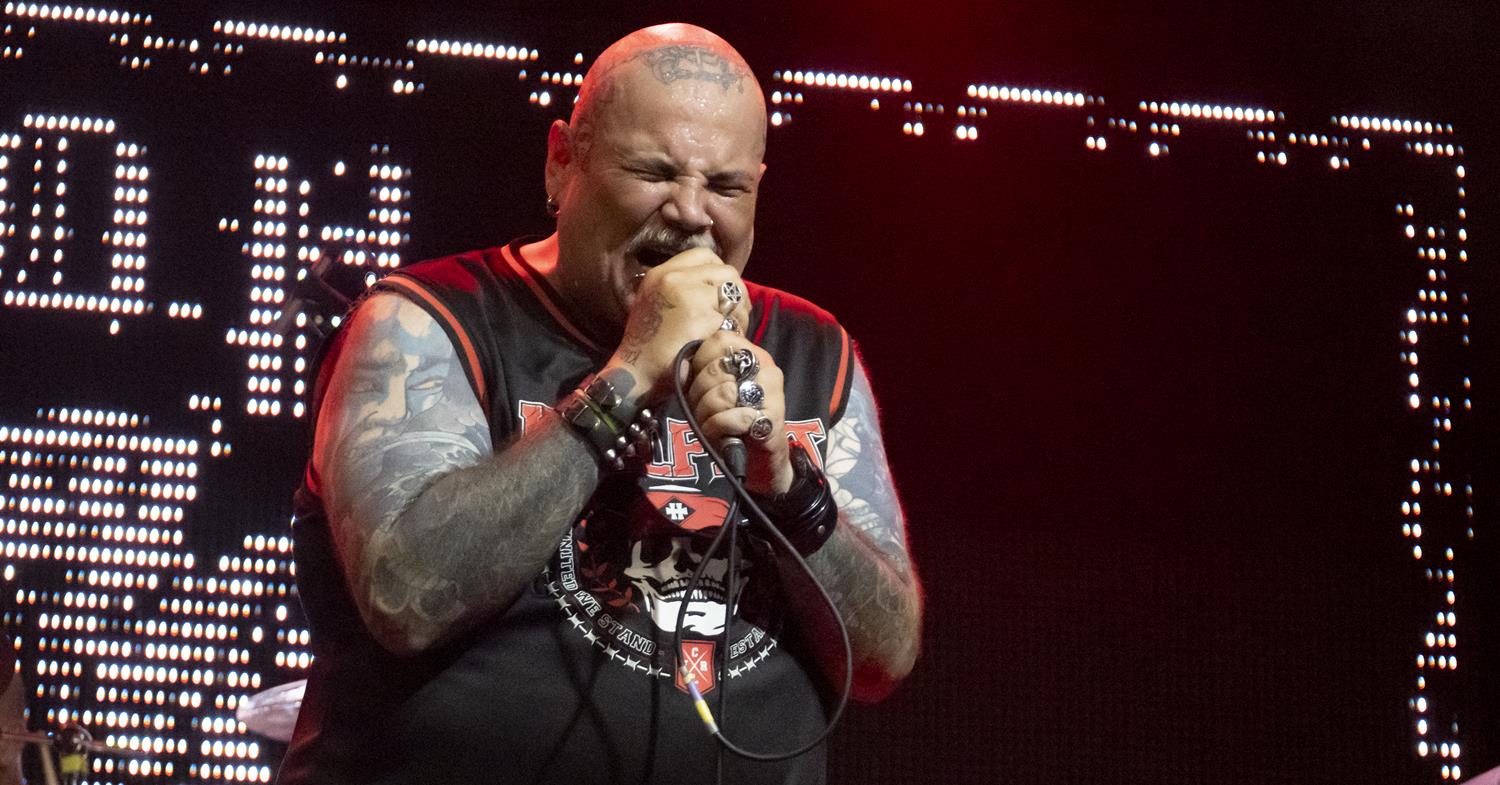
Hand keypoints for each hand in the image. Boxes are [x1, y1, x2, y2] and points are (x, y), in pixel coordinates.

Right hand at [604, 247, 751, 401]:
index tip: (722, 295)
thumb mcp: (657, 306)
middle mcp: (672, 278)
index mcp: (660, 274)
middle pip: (726, 272)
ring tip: (729, 331)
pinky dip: (732, 332)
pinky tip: (721, 343)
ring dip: (739, 313)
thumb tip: (719, 287)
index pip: (705, 255)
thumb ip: (683, 290)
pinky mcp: (699, 316)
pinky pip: (731, 317)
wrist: (636, 376)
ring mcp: (686, 295)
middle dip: (736, 294)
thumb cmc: (649, 349)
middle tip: (733, 317)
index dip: (720, 274)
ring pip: (733, 293)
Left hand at [686, 330, 793, 495]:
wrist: (758, 460)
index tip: (700, 383)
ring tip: (712, 423)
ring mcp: (772, 392)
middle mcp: (766, 367)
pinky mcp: (773, 418)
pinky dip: (718, 428)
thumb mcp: (709, 393)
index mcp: (752, 354)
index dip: (700, 362)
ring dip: (708, 414)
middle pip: (717, 368)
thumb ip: (698, 373)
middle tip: (704, 409)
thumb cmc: (731, 422)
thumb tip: (682, 366)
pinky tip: (723, 435)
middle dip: (699, 393)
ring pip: (724, 393)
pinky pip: (733, 417)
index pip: (719, 339)